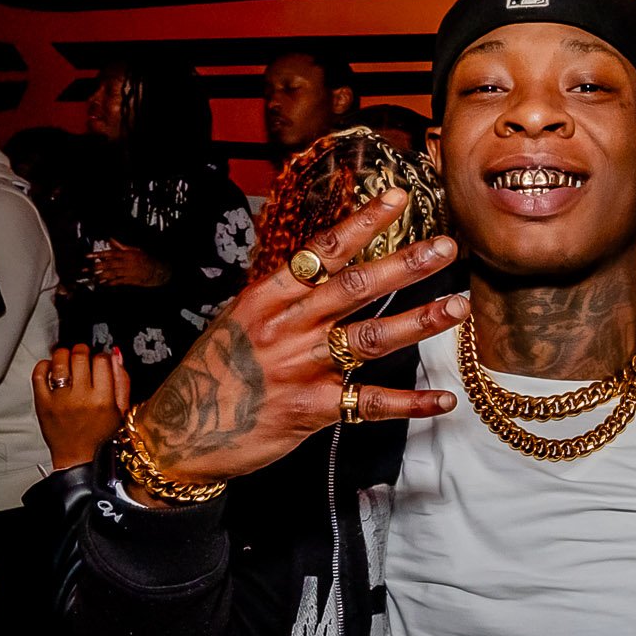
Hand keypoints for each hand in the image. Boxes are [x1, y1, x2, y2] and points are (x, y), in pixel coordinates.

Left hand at [33, 343, 131, 469]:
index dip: (103, 356)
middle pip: (80, 357)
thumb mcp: (121, 411)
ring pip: (59, 362)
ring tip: (67, 357)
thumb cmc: (102, 438)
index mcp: (104, 399)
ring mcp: (60, 401)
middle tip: (83, 353)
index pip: (103, 361)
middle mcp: (81, 398)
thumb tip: (116, 355)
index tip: (101, 360)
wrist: (79, 460)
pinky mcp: (43, 404)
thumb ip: (122, 381)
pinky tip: (51, 367)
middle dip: (83, 350)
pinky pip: (39, 376)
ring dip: (64, 354)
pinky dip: (44, 366)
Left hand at [88, 240, 170, 288]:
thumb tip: (111, 240)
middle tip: (86, 269)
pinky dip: (111, 282)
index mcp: (127, 254)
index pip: (109, 253)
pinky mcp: (131, 280)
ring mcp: (128, 272)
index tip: (88, 256)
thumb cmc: (146, 259)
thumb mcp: (135, 250)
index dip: (98, 254)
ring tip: (93, 277)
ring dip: (101, 276)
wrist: (158, 270)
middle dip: (96, 267)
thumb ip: (121, 246)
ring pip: (112, 273)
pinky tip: (104, 283)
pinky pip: (119, 281)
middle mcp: (126, 263)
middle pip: (109, 264)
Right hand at [133, 189, 463, 492]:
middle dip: (405, 265)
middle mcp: (286, 327)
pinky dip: (411, 403)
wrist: (178, 436)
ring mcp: (300, 367)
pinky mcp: (312, 409)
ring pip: (371, 337)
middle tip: (446, 248)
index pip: (322, 252)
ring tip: (457, 308)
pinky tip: (444, 400)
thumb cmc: (213, 375)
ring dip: (419, 322)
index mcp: (266, 298)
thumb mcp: (238, 322)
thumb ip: (284, 298)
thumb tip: (324, 268)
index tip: (399, 199)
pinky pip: (371, 404)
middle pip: (355, 287)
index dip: (363, 224)